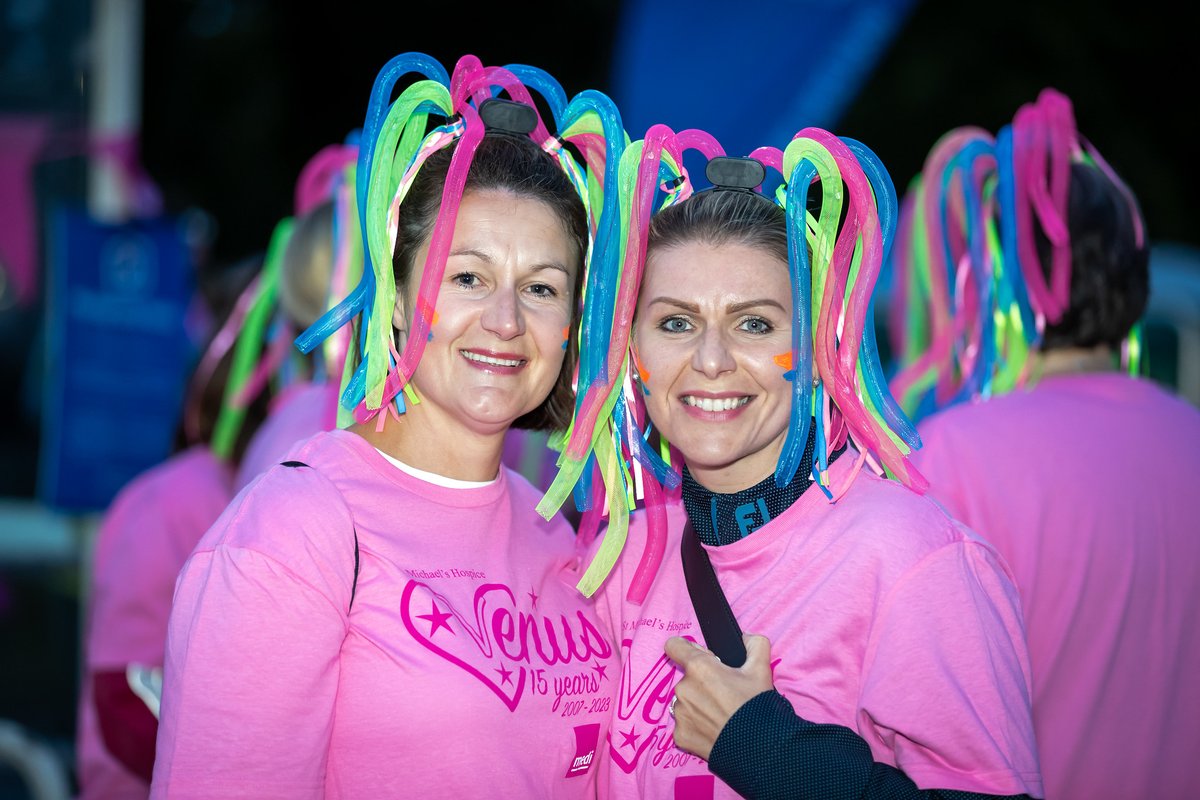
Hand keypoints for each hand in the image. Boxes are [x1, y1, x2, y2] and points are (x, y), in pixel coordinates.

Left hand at [664, 634, 774, 759]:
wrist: (758, 747)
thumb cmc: (756, 706)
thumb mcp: (761, 669)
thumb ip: (754, 643)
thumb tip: (746, 637)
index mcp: (699, 667)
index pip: (674, 646)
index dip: (686, 649)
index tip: (697, 657)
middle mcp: (683, 688)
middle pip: (686, 678)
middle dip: (701, 683)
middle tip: (723, 694)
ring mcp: (679, 713)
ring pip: (684, 702)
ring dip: (697, 705)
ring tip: (719, 714)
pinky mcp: (679, 735)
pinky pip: (684, 724)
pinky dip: (695, 726)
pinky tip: (713, 730)